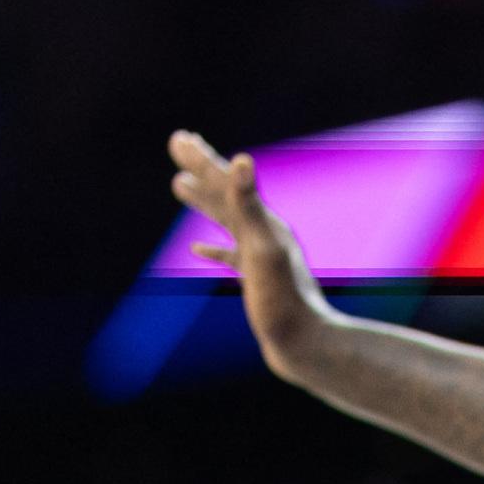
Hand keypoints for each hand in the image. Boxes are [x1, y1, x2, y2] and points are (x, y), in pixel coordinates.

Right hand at [167, 130, 331, 375]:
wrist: (305, 345)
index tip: (179, 138)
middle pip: (228, 194)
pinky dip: (213, 249)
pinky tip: (198, 251)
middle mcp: (267, 234)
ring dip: (205, 200)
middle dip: (202, 168)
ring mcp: (262, 257)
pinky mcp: (258, 281)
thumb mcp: (262, 248)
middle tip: (178, 142)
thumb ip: (250, 206)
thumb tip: (242, 160)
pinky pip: (231, 257)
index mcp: (265, 222)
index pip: (229, 182)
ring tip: (179, 184)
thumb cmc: (283, 300)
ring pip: (228, 221)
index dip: (202, 160)